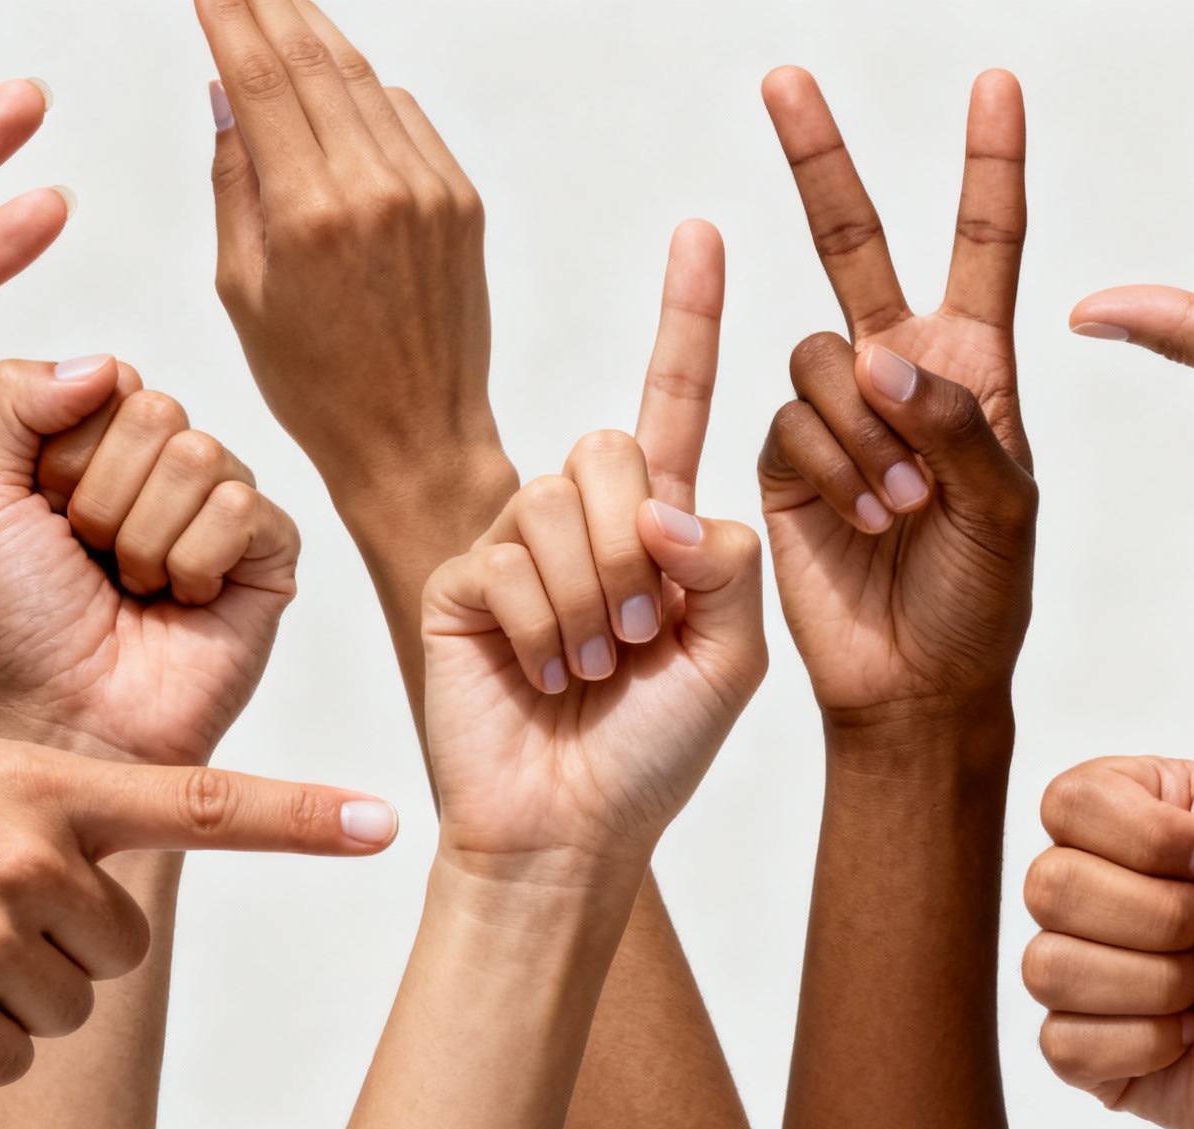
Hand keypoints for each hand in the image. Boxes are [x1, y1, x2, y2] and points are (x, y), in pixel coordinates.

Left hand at [0, 355, 298, 766]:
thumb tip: (101, 364)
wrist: (72, 720)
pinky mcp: (273, 549)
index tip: (52, 519)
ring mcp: (227, 504)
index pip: (108, 382)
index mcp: (104, 441)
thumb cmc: (25, 626)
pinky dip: (195, 563)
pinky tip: (185, 602)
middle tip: (96, 561)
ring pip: (199, 457)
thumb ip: (10, 404)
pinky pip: (242, 506)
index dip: (68, 456)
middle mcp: (170, 464)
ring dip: (146, 540)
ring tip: (137, 588)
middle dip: (105, 500)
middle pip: (156, 412)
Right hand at [0, 722, 394, 1087]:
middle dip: (71, 936)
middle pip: (126, 942)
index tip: (383, 825)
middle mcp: (34, 856)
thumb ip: (48, 805)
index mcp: (51, 781)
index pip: (205, 805)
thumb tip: (102, 869)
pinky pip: (10, 1049)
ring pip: (71, 1000)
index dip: (302, 820)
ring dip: (16, 985)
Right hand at [196, 0, 507, 505]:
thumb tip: (228, 94)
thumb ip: (235, 182)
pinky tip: (338, 80)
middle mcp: (377, 190)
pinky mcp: (461, 202)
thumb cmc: (320, 388)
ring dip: (320, 38)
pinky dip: (367, 91)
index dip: (229, 19)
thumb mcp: (245, 291)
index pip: (261, 79)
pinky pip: (407, 120)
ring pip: (365, 82)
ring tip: (282, 8)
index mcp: (312, 214)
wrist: (417, 440)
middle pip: (317, 61)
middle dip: (272, 5)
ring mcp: (429, 192)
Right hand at [420, 222, 765, 866]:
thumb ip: (724, 562)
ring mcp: (516, 540)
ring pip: (557, 498)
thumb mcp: (732, 655)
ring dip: (588, 598)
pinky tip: (538, 670)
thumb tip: (660, 501)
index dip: (689, 318)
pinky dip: (538, 624)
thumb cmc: (654, 750)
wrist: (568, 828)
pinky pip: (504, 555)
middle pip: (611, 445)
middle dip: (633, 547)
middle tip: (635, 638)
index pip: (675, 398)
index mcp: (659, 524)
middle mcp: (586, 517)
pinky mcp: (461, 572)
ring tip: (587, 665)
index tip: (702, 234)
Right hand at [757, 68, 1036, 726]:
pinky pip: (790, 421)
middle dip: (819, 162)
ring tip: (905, 505)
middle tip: (785, 81)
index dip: (988, 164)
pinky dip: (833, 466)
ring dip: (869, 432)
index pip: (984, 244)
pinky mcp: (781, 460)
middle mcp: (897, 374)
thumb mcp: (1009, 505)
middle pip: (853, 244)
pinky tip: (866, 518)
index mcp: (975, 368)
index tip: (994, 85)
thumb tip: (881, 358)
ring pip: (822, 357)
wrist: (915, 681)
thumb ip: (958, 420)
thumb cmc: (983, 599)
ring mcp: (834, 415)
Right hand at [1021, 537, 1193, 1128]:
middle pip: (1047, 884)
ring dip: (1153, 984)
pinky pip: (1061, 1040)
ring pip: (1047, 963)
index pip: (1063, 804)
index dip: (1142, 842)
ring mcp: (1094, 967)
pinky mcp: (1092, 1048)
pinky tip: (1192, 1034)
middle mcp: (1106, 885)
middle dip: (1157, 917)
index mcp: (1138, 816)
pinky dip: (1140, 1045)